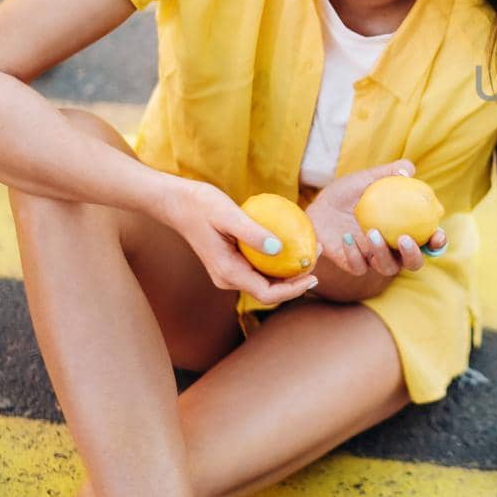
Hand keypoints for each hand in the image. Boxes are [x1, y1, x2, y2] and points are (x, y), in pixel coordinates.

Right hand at [158, 178, 317, 305]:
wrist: (178, 203)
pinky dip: (278, 260)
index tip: (314, 274)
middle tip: (318, 255)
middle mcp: (228, 278)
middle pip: (270, 290)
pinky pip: (260, 268)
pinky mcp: (232, 263)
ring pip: (266, 280)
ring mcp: (229, 272)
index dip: (294, 290)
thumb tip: (279, 248)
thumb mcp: (228, 214)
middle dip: (297, 280)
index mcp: (228, 272)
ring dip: (290, 270)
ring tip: (312, 248)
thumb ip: (252, 232)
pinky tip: (293, 242)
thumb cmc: (201, 205)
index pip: (267, 294)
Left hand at [307, 160, 448, 277]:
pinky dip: (355, 254)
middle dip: (413, 255)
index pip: (428, 241)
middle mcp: (393, 249)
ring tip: (372, 232)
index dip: (437, 242)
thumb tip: (408, 170)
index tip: (437, 235)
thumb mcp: (367, 178)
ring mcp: (374, 259)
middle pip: (413, 263)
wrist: (318, 206)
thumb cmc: (348, 192)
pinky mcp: (353, 265)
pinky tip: (347, 237)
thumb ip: (389, 173)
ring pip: (388, 268)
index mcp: (405, 230)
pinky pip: (359, 267)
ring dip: (383, 254)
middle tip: (404, 239)